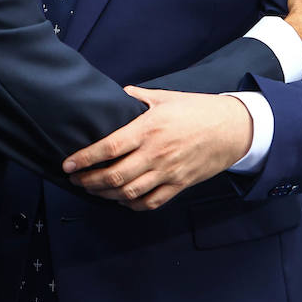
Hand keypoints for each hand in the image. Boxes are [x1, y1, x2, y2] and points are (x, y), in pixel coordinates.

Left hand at [61, 87, 252, 210]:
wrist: (233, 129)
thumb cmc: (199, 110)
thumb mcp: (167, 97)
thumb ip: (138, 98)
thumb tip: (117, 96)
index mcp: (150, 129)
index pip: (109, 147)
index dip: (85, 158)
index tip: (68, 164)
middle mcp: (156, 153)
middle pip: (114, 175)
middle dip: (89, 181)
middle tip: (75, 179)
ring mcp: (168, 172)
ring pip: (128, 192)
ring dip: (105, 194)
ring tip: (92, 189)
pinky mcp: (179, 185)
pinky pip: (150, 202)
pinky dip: (131, 204)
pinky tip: (120, 199)